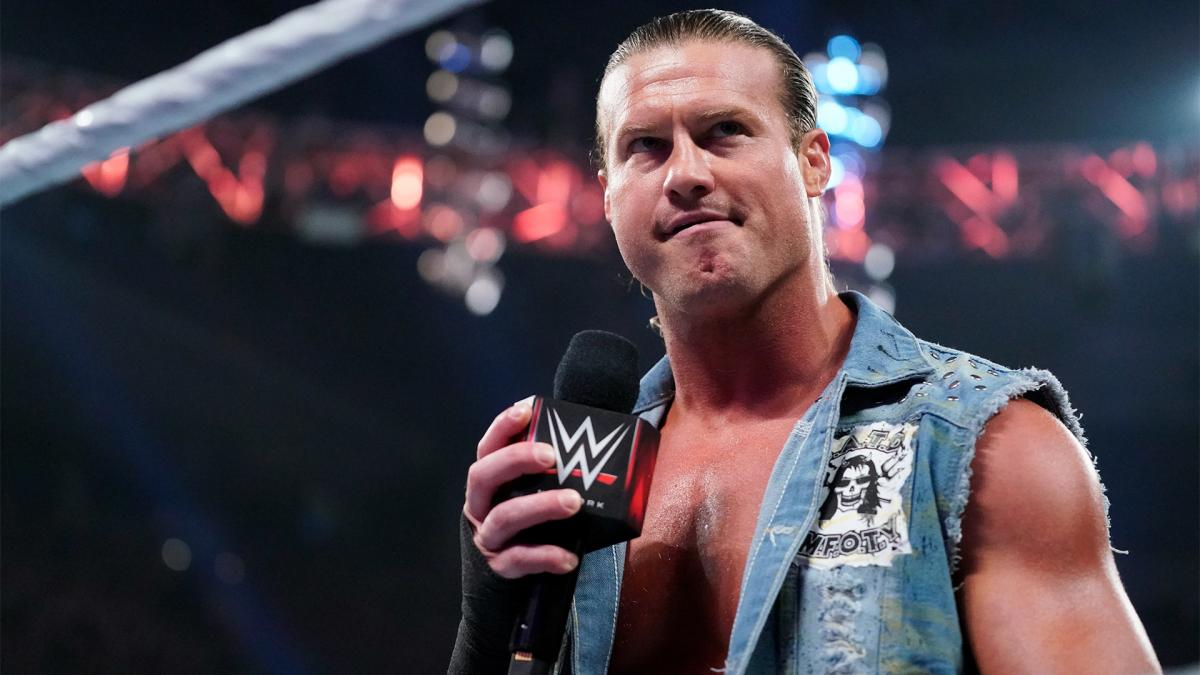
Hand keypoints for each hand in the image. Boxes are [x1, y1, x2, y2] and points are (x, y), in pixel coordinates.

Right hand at [463, 398, 583, 578]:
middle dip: (515, 460)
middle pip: (483, 475)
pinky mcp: (500, 566)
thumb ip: (552, 467)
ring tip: (573, 502)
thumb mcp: (534, 489)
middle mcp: (480, 505)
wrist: (514, 570)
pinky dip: (545, 556)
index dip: (502, 427)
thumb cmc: (531, 519)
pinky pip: (519, 560)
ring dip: (540, 506)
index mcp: (488, 480)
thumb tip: (598, 437)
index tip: (526, 410)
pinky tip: (569, 557)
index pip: (488, 447)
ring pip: (504, 518)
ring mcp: (489, 536)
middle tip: (551, 455)